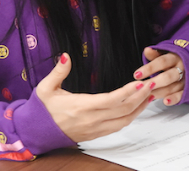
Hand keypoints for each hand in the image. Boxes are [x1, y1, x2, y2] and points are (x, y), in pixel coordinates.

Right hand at [36, 53, 153, 141]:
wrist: (36, 132)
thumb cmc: (42, 110)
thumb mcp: (46, 88)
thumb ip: (58, 72)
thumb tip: (66, 56)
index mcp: (81, 106)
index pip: (111, 100)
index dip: (127, 92)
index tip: (140, 83)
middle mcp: (92, 120)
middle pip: (123, 110)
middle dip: (141, 97)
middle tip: (152, 84)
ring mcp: (95, 128)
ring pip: (124, 120)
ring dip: (139, 108)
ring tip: (150, 95)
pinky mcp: (96, 133)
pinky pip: (118, 126)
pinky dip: (131, 116)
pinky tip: (137, 107)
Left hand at [133, 48, 183, 105]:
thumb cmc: (173, 60)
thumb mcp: (165, 54)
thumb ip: (155, 54)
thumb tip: (147, 50)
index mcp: (174, 58)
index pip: (161, 62)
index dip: (149, 68)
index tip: (137, 74)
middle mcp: (181, 68)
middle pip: (167, 77)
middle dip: (153, 82)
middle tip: (141, 87)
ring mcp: (185, 80)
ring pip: (172, 87)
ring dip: (159, 92)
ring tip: (146, 95)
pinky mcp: (188, 89)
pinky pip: (182, 95)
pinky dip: (174, 99)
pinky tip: (165, 101)